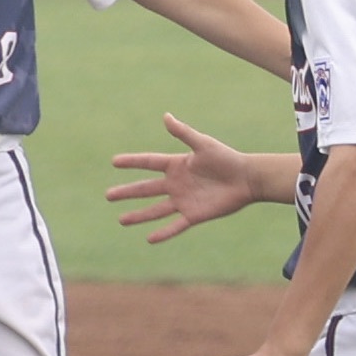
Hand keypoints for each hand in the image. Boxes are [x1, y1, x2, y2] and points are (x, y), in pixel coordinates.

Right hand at [110, 113, 257, 245]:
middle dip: (127, 192)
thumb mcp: (203, 144)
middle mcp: (176, 184)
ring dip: (139, 215)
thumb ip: (183, 133)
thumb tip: (165, 116)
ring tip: (121, 220)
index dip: (132, 162)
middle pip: (146, 189)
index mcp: (176, 165)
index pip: (149, 163)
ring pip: (155, 210)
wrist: (246, 179)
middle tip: (108, 195)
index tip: (114, 162)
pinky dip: (163, 232)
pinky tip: (149, 239)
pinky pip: (175, 225)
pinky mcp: (194, 215)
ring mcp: (183, 200)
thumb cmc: (226, 158)